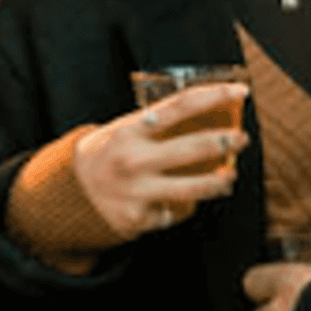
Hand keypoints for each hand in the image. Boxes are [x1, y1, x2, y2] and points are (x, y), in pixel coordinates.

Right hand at [73, 82, 248, 239]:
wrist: (68, 194)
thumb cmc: (107, 154)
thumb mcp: (124, 129)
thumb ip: (157, 123)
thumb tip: (209, 115)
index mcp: (130, 130)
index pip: (181, 105)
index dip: (215, 95)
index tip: (240, 91)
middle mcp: (133, 160)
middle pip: (194, 148)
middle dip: (227, 142)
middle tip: (242, 138)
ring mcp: (136, 191)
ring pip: (194, 189)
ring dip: (221, 180)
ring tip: (230, 175)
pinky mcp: (138, 219)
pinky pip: (175, 212)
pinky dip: (185, 206)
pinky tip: (185, 200)